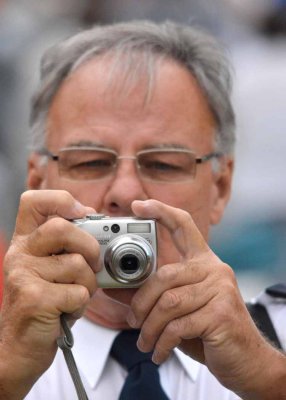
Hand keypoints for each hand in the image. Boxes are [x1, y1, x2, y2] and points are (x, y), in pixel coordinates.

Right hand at [0, 190, 98, 398]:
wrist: (18, 347)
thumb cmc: (44, 303)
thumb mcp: (51, 268)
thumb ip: (67, 245)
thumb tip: (94, 220)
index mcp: (25, 241)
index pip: (33, 201)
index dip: (61, 200)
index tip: (81, 213)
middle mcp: (20, 253)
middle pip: (62, 228)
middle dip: (89, 246)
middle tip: (92, 264)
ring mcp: (23, 275)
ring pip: (77, 263)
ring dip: (88, 284)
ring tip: (75, 295)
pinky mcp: (34, 299)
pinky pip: (78, 292)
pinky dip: (81, 304)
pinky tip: (68, 310)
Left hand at [127, 199, 283, 397]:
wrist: (246, 359)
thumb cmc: (208, 329)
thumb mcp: (178, 309)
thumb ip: (150, 295)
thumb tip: (113, 288)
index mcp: (203, 262)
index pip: (183, 225)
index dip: (160, 211)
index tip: (138, 205)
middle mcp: (214, 269)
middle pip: (164, 275)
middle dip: (141, 303)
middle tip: (133, 322)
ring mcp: (220, 289)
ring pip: (168, 303)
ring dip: (150, 328)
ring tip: (145, 342)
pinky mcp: (221, 313)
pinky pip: (178, 325)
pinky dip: (162, 342)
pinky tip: (159, 352)